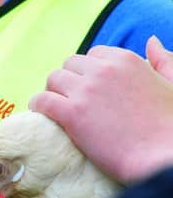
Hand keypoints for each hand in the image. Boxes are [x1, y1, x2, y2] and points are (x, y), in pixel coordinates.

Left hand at [29, 36, 172, 183]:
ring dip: (52, 92)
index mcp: (127, 60)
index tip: (87, 87)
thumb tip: (151, 41)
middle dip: (68, 80)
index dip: (87, 72)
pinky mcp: (71, 114)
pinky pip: (42, 100)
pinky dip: (37, 105)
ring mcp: (86, 91)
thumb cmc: (169, 127)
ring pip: (53, 79)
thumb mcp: (172, 84)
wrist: (160, 157)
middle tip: (69, 99)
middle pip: (69, 65)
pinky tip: (40, 113)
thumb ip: (163, 60)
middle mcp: (104, 70)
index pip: (93, 55)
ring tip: (55, 107)